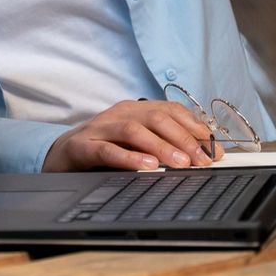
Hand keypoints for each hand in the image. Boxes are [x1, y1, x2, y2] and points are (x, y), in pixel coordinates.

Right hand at [43, 99, 224, 172]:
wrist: (62, 154)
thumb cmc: (105, 148)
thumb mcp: (136, 143)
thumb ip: (163, 144)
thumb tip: (201, 154)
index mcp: (135, 109)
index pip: (170, 110)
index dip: (194, 127)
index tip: (214, 148)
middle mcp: (119, 114)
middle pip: (156, 118)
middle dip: (184, 139)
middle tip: (202, 160)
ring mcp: (99, 128)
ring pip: (134, 130)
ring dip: (161, 146)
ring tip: (180, 163)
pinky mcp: (82, 147)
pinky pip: (107, 150)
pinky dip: (129, 157)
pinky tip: (146, 166)